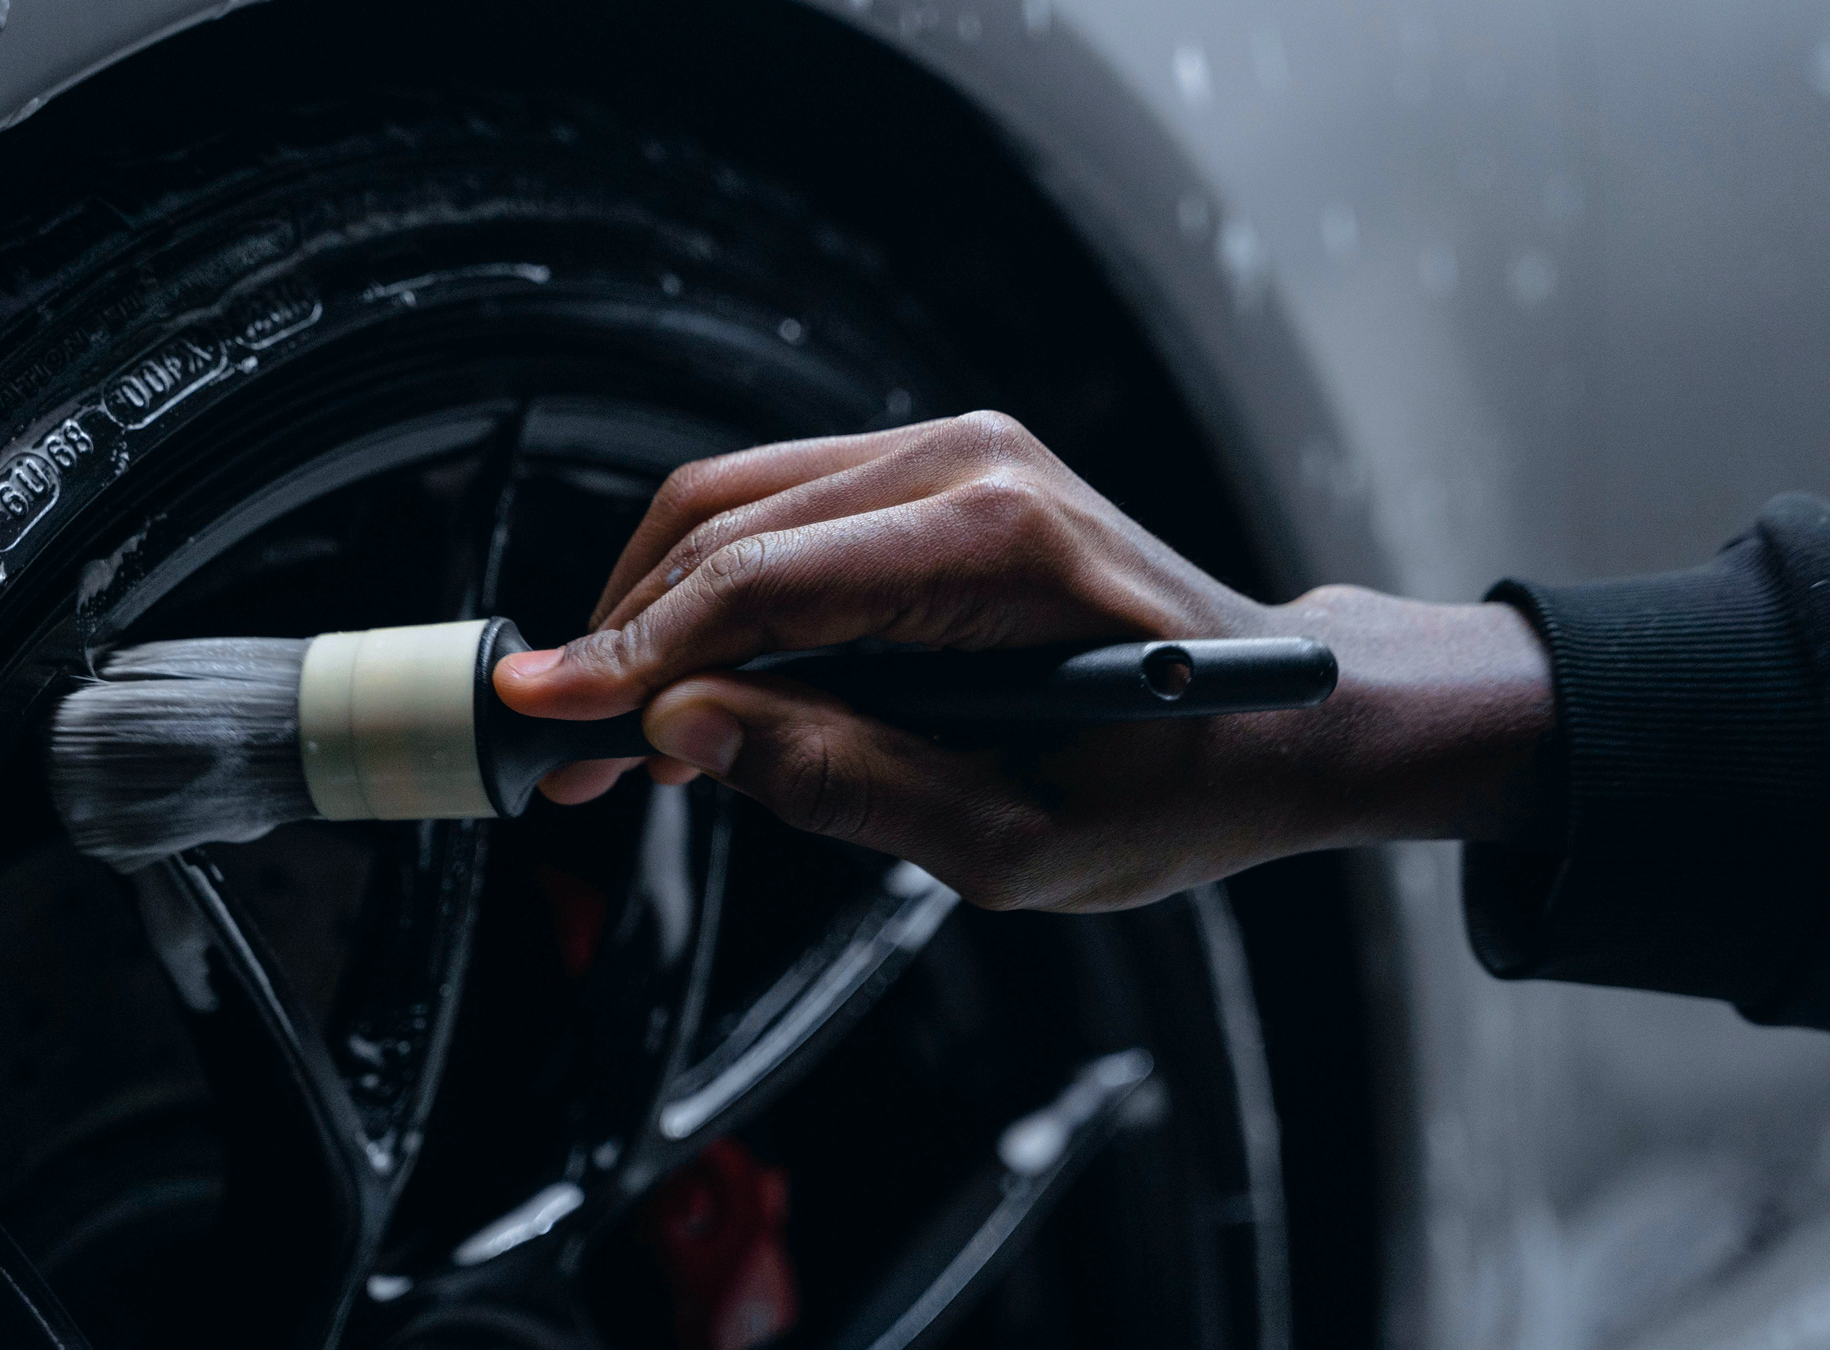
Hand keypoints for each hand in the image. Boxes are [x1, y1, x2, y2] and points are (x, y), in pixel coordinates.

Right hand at [494, 412, 1555, 910]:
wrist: (1287, 716)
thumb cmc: (1181, 783)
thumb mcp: (1019, 839)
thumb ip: (848, 783)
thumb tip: (688, 732)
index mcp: (994, 543)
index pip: (757, 580)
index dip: (631, 651)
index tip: (542, 715)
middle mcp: (968, 463)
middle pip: (722, 520)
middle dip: (622, 635)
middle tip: (568, 751)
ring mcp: (956, 452)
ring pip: (735, 503)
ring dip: (656, 610)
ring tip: (622, 732)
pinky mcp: (943, 473)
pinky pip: (785, 513)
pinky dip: (716, 591)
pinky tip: (699, 682)